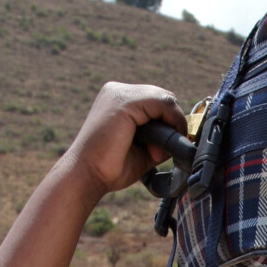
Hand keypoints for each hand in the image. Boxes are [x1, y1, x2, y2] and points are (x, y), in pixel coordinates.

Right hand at [61, 81, 187, 200]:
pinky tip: (173, 136)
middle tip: (176, 143)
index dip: (170, 119)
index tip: (175, 141)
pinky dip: (173, 119)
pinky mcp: (124, 102)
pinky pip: (161, 103)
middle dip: (173, 119)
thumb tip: (181, 137)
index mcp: (117, 100)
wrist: (86, 175)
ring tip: (172, 144)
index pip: (154, 100)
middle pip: (161, 95)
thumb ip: (160, 141)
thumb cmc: (109, 168)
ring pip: (164, 97)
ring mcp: (119, 93)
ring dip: (175, 121)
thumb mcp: (142, 151)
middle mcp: (117, 91)